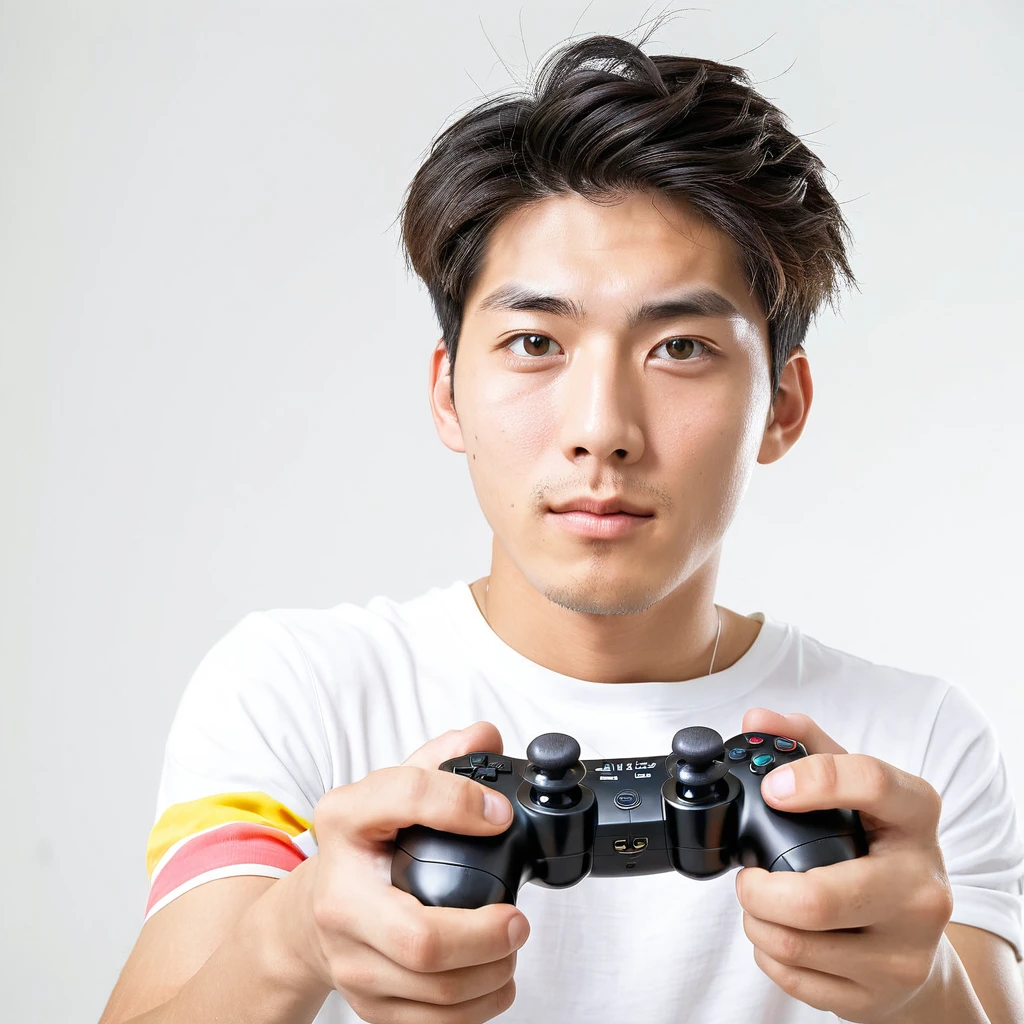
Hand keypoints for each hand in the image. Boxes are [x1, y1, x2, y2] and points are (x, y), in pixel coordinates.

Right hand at [302, 722, 528, 1023]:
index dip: (460, 804)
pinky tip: (494, 977)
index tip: (500, 815)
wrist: (310, 914)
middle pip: (422, 938)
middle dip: (487, 935)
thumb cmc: (363, 848)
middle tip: (518, 918)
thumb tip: (487, 737)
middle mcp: (338, 896)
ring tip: (511, 944)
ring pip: (434, 989)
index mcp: (345, 821)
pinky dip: (477, 1008)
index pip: (404, 797)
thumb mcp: (390, 790)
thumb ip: (441, 760)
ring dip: (493, 972)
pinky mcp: (365, 1002)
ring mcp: (348, 958)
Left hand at [735, 707, 953, 1022]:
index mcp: (916, 817)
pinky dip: (769, 955)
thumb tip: (757, 719)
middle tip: (747, 877)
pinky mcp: (883, 993)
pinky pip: (796, 978)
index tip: (772, 789)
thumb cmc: (875, 849)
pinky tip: (779, 935)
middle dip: (759, 889)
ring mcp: (907, 946)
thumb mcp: (854, 790)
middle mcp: (922, 884)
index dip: (815, 781)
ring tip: (760, 904)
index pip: (872, 782)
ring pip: (796, 942)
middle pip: (820, 896)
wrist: (916, 937)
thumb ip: (807, 744)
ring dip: (756, 922)